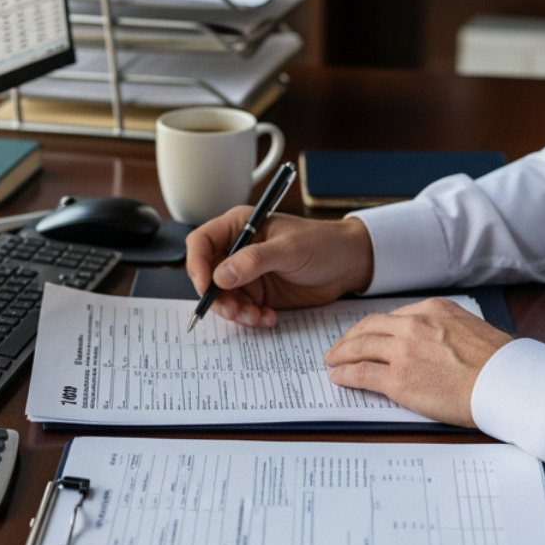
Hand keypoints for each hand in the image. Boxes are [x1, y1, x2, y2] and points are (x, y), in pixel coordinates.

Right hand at [185, 208, 373, 326]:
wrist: (348, 263)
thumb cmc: (322, 243)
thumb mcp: (288, 249)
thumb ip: (253, 261)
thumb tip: (220, 276)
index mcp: (240, 226)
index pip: (202, 242)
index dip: (196, 264)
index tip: (204, 286)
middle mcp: (239, 250)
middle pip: (208, 275)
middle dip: (217, 296)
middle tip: (234, 310)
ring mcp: (248, 273)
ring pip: (223, 297)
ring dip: (235, 311)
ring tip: (257, 316)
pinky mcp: (259, 293)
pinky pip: (243, 309)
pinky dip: (251, 317)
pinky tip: (269, 317)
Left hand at [323, 297, 513, 427]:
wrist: (506, 383)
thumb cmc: (497, 364)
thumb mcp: (469, 329)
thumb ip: (444, 330)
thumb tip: (431, 344)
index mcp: (432, 309)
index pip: (392, 316)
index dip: (374, 328)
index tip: (366, 335)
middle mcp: (414, 324)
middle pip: (369, 327)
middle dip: (350, 338)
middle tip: (339, 347)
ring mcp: (404, 350)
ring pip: (360, 347)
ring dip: (341, 354)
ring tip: (332, 361)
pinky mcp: (399, 379)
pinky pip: (361, 373)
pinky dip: (345, 374)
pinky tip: (338, 377)